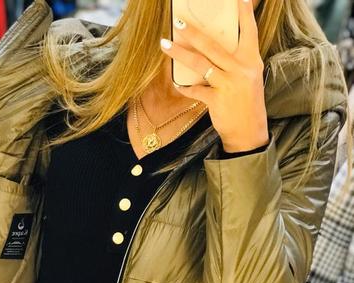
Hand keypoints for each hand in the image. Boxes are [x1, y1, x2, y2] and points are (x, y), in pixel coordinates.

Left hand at [159, 0, 268, 152]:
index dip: (243, 13)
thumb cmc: (247, 104)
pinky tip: (178, 84)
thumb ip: (235, 62)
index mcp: (252, 60)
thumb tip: (213, 49)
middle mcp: (241, 69)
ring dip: (180, 53)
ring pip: (200, 63)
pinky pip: (195, 90)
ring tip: (164, 44)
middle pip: (213, 45)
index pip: (248, 31)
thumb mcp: (248, 78)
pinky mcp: (217, 99)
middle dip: (193, 32)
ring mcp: (229, 84)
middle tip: (177, 22)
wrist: (249, 133)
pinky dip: (186, 88)